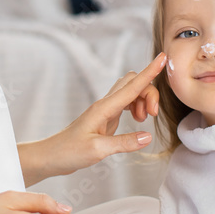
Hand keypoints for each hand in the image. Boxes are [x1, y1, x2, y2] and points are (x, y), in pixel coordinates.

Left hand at [21, 53, 166, 183]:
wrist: (52, 156)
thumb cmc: (69, 152)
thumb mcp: (98, 150)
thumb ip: (124, 143)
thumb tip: (148, 136)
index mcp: (104, 108)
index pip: (132, 85)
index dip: (149, 71)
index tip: (163, 57)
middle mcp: (105, 104)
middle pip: (133, 83)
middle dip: (150, 92)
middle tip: (152, 115)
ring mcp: (105, 109)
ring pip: (131, 92)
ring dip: (144, 101)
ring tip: (144, 120)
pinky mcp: (106, 116)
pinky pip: (126, 102)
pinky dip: (137, 106)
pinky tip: (138, 120)